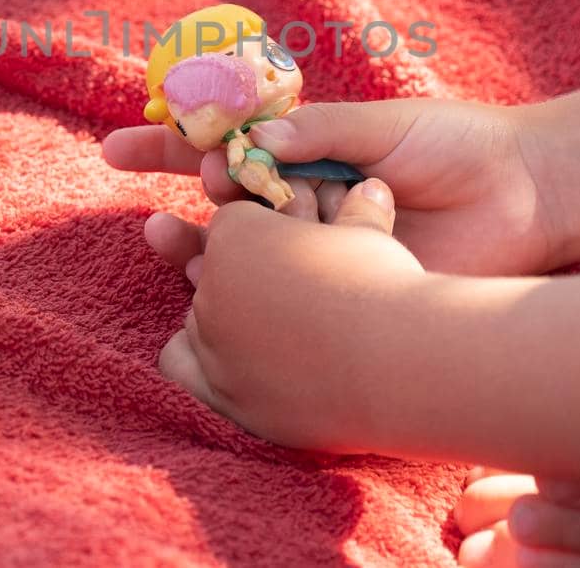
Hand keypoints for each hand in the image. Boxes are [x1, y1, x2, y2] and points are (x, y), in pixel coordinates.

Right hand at [103, 99, 563, 277]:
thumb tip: (256, 136)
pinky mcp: (346, 287)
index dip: (169, 146)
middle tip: (157, 211)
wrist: (526, 198)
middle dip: (178, 207)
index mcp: (310, 152)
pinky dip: (248, 291)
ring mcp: (322, 247)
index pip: (225, 144)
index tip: (114, 149)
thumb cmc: (458, 148)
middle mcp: (306, 201)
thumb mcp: (385, 127)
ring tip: (167, 245)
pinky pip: (285, 293)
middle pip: (222, 207)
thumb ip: (322, 131)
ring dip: (199, 252)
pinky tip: (219, 289)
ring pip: (243, 256)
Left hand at [159, 179, 423, 449]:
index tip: (297, 246)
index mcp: (238, 234)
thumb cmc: (383, 286)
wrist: (397, 362)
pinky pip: (182, 367)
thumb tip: (372, 188)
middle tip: (285, 290)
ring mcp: (212, 342)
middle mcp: (212, 286)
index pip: (234, 223)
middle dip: (242, 275)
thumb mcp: (369, 234)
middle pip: (211, 270)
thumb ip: (359, 211)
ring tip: (267, 328)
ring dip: (221, 318)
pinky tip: (237, 361)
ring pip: (196, 317)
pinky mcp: (221, 392)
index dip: (268, 232)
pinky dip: (200, 361)